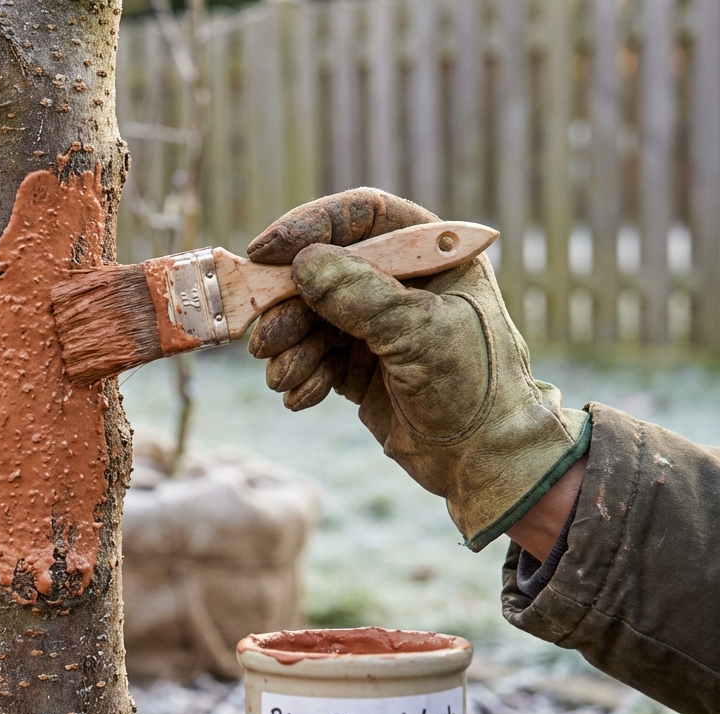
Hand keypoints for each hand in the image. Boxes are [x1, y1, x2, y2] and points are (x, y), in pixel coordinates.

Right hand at [247, 189, 589, 550]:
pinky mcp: (359, 364)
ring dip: (289, 347)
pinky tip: (304, 397)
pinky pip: (313, 355)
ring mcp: (376, 324)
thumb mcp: (418, 332)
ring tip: (285, 378)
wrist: (485, 460)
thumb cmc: (473, 386)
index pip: (363, 216)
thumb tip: (303, 264)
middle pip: (322, 269)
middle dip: (287, 305)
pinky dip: (302, 375)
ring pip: (309, 316)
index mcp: (432, 255)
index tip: (265, 252)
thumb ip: (359, 294)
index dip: (310, 225)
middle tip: (265, 338)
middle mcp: (400, 282)